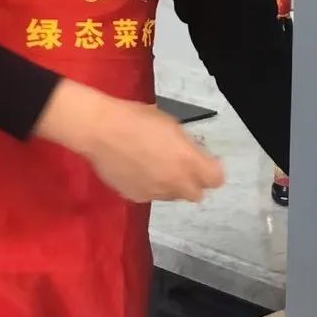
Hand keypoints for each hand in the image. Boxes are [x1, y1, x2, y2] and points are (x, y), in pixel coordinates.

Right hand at [36, 79, 224, 202]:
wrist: (101, 130)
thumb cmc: (137, 118)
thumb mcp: (171, 125)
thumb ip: (187, 147)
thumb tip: (194, 157)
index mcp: (187, 161)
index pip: (216, 179)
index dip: (212, 170)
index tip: (205, 161)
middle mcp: (174, 182)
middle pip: (196, 194)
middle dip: (192, 182)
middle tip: (181, 166)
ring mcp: (154, 193)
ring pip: (172, 196)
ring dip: (170, 184)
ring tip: (154, 165)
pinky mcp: (136, 197)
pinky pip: (150, 195)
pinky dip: (149, 186)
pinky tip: (136, 169)